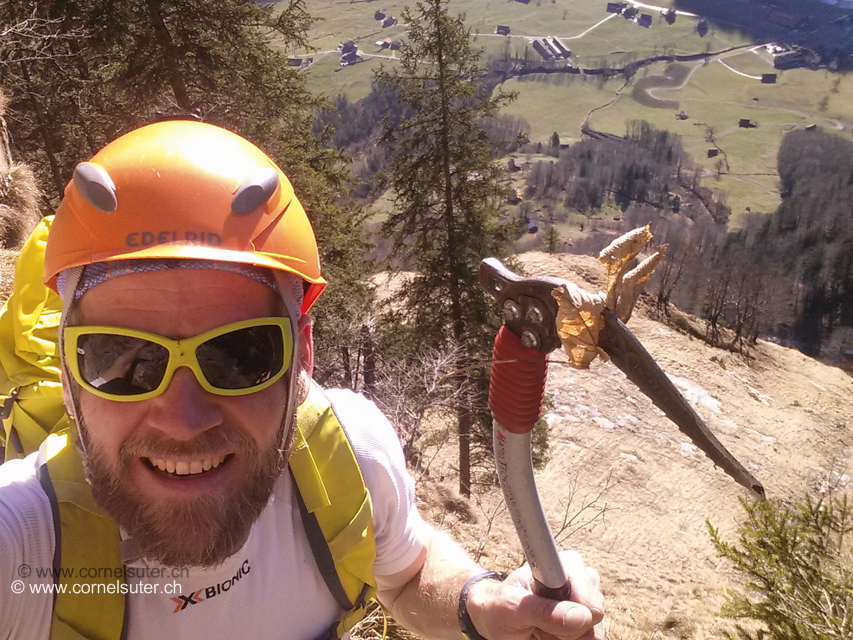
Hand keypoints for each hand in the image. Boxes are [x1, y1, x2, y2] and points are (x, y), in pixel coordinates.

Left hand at [467, 551, 604, 639]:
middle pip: (594, 614)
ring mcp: (586, 603)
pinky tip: (553, 635)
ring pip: (594, 632)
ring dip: (568, 637)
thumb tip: (583, 616)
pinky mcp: (587, 623)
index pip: (588, 589)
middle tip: (540, 622)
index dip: (576, 607)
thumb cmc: (501, 608)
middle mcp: (580, 580)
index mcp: (564, 564)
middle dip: (569, 627)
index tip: (550, 611)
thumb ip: (543, 611)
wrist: (498, 622)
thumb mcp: (511, 607)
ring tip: (543, 628)